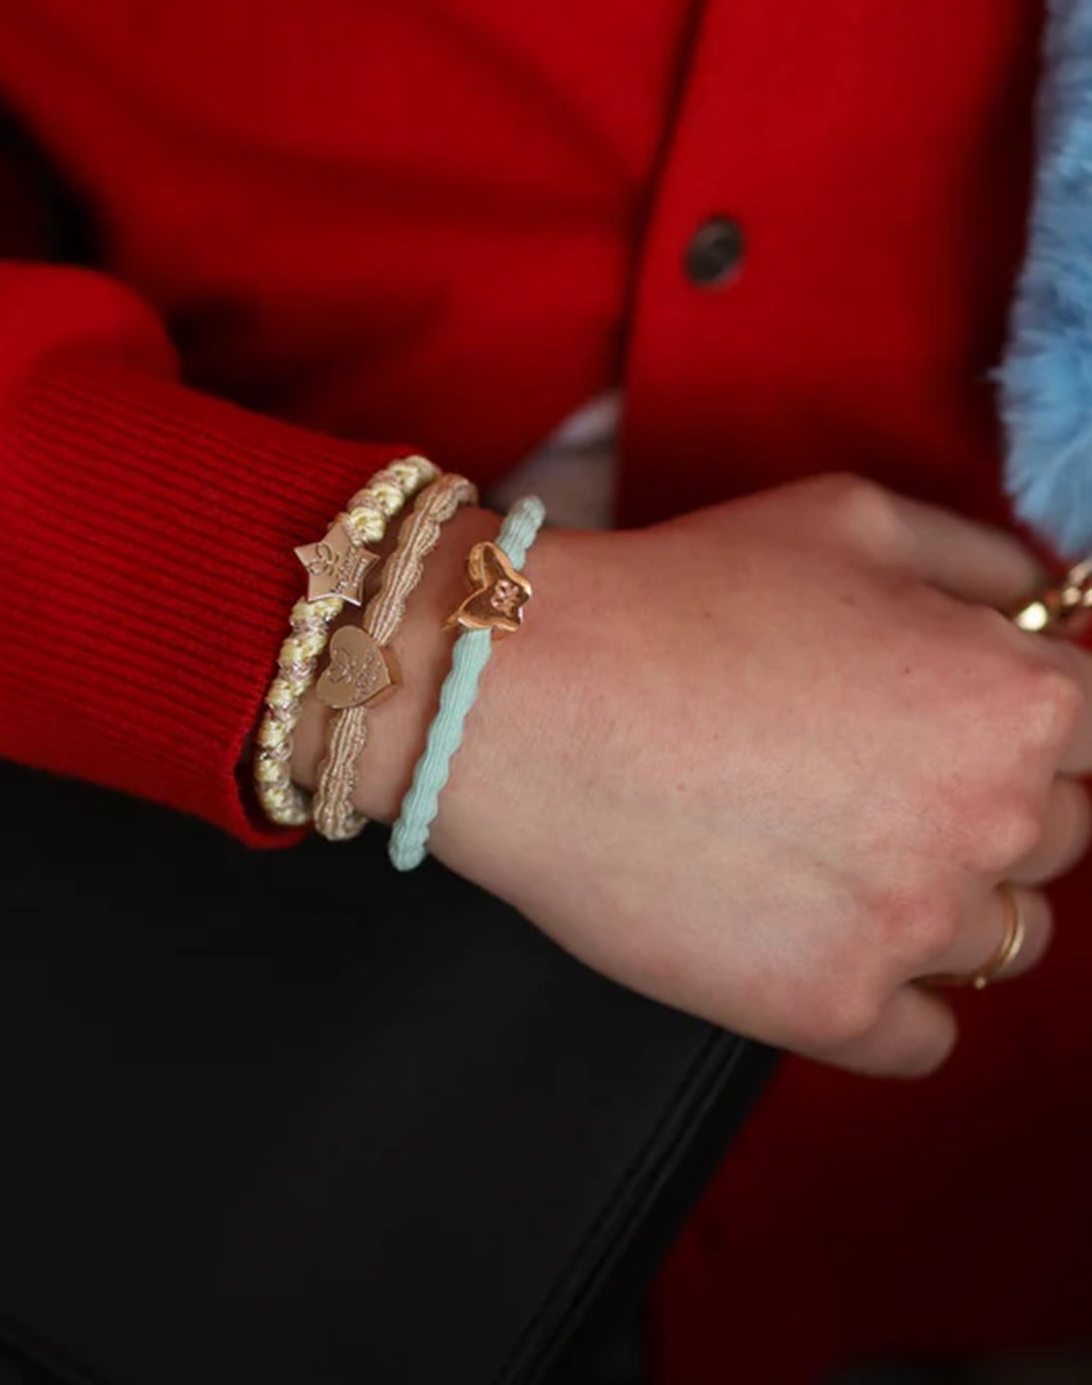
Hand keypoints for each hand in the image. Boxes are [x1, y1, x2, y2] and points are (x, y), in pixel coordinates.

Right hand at [301, 474, 1091, 1076]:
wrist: (519, 700)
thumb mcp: (845, 519)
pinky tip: (816, 932)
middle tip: (859, 775)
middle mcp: (991, 822)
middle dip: (974, 803)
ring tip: (825, 851)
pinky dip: (886, 995)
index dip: (1006, 718)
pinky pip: (923, 1036)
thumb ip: (983, 563)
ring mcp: (911, 929)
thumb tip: (1042, 614)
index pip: (1091, 734)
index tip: (940, 724)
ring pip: (998, 941)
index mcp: (1015, 700)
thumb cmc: (672, 599)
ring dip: (936, 901)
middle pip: (1051, 838)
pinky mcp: (828, 1007)